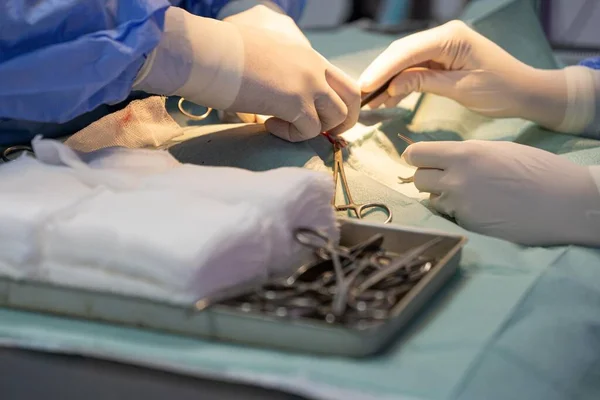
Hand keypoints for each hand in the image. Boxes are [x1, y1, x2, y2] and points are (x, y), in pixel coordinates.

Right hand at [134, 7, 359, 141]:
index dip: (333, 102)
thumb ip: (279, 75)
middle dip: (343, 121)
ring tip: (282, 125)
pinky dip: (292, 136)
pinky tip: (268, 125)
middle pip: (353, 97)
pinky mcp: (295, 100)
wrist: (204, 51)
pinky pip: (310, 130)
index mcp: (306, 54)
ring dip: (314, 129)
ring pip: (338, 116)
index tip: (314, 115)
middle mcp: (313, 66)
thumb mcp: (260, 57)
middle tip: (318, 131)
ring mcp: (308, 82)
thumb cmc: (220, 54)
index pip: (339, 80)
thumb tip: (277, 104)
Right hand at [359, 20, 596, 132]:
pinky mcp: (441, 59)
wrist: (524, 92)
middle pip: (401, 53)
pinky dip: (400, 84)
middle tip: (360, 96)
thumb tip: (391, 85)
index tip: (364, 87)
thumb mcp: (461, 89)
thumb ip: (424, 82)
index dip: (383, 69)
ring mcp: (441, 46)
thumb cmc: (500, 90)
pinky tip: (387, 98)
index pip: (408, 51)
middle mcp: (443, 36)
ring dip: (387, 81)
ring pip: (404, 62)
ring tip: (369, 102)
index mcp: (451, 37)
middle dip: (379, 74)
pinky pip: (414, 69)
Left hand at [403, 140, 599, 246]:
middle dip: (427, 177)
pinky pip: (450, 215)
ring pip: (432, 199)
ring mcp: (461, 205)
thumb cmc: (537, 170)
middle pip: (418, 178)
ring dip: (442, 195)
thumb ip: (465, 154)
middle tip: (444, 176)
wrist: (564, 202)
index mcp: (464, 154)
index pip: (416, 154)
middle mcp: (456, 179)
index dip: (415, 156)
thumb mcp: (497, 150)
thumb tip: (442, 157)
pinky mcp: (468, 224)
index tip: (418, 159)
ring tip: (469, 193)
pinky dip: (457, 211)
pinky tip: (480, 207)